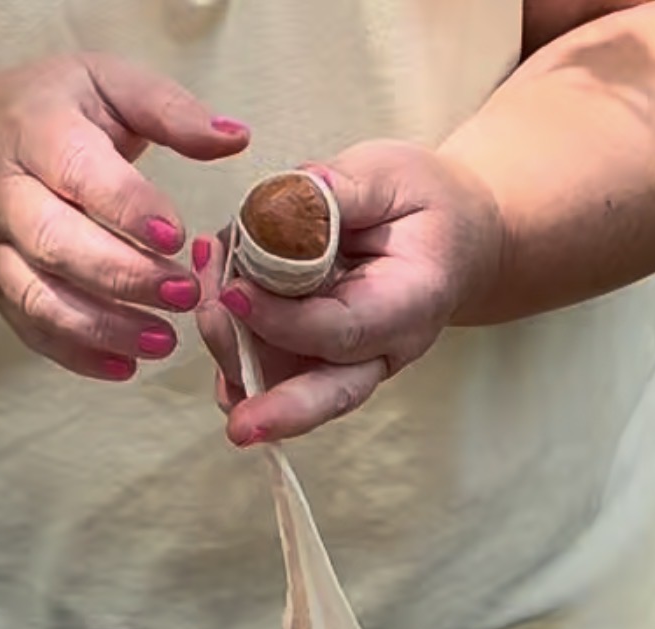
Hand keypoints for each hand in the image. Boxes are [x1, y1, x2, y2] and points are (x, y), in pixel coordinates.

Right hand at [0, 53, 249, 379]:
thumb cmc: (53, 112)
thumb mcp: (106, 85)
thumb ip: (169, 111)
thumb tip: (236, 139)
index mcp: (33, 129)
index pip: (78, 171)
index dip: (128, 208)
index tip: (178, 237)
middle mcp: (3, 192)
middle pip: (56, 243)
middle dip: (124, 276)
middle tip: (185, 295)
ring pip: (40, 298)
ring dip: (103, 328)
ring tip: (164, 341)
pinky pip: (31, 331)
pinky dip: (78, 356)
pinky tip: (126, 366)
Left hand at [195, 139, 502, 443]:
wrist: (451, 239)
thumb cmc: (422, 205)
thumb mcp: (393, 176)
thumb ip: (343, 190)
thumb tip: (286, 200)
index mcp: (409, 306)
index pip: (343, 330)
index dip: (286, 319)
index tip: (234, 291)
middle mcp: (381, 350)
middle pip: (328, 395)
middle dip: (280, 412)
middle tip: (240, 426)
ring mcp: (346, 363)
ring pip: (286, 386)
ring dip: (234, 356)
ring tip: (203, 294)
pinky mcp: (315, 359)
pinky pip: (269, 372)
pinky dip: (233, 348)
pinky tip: (209, 303)